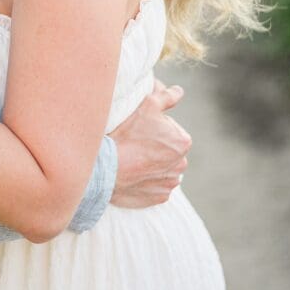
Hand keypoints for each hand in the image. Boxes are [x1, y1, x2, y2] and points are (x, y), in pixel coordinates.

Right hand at [108, 79, 190, 207]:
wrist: (106, 167)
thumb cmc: (127, 133)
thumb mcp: (148, 105)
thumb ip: (167, 97)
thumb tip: (178, 91)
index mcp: (183, 141)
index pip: (171, 130)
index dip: (154, 127)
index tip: (139, 129)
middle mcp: (181, 164)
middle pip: (168, 151)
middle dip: (155, 147)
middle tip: (133, 143)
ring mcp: (170, 183)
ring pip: (162, 169)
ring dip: (151, 164)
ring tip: (132, 159)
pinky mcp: (158, 198)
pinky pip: (154, 186)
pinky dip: (145, 181)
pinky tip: (132, 174)